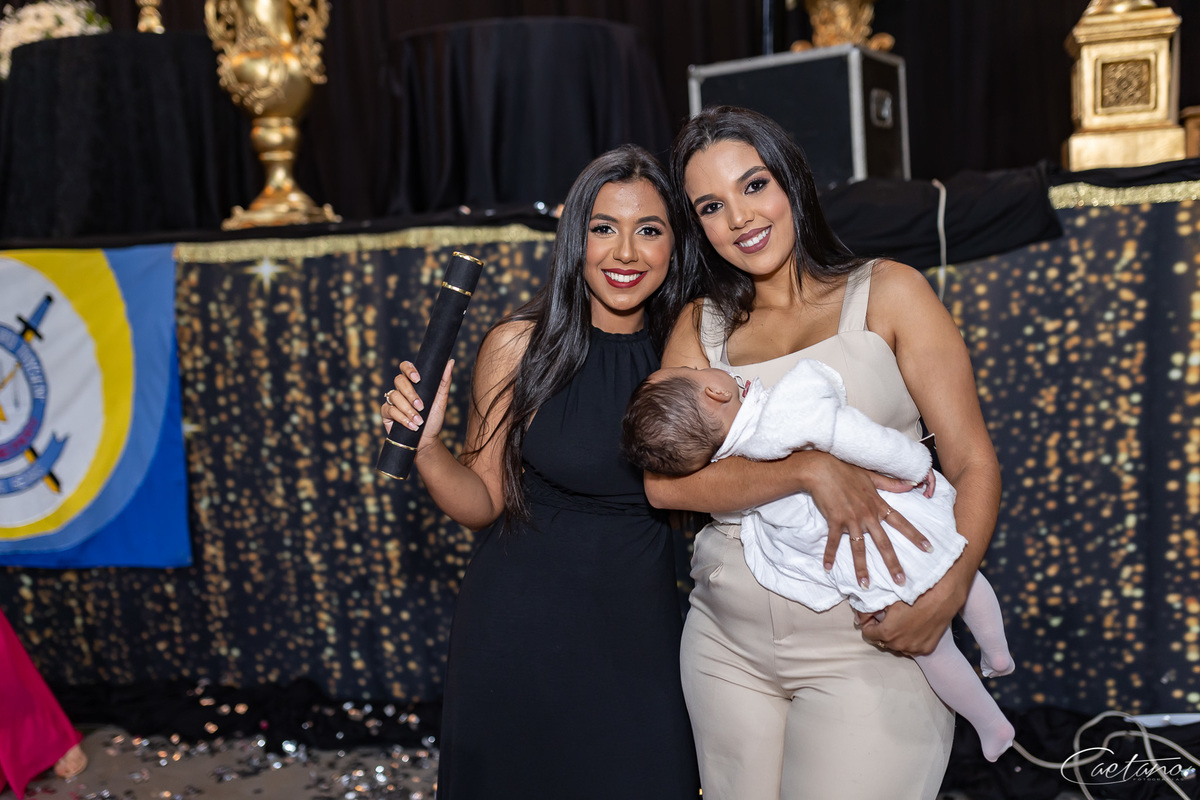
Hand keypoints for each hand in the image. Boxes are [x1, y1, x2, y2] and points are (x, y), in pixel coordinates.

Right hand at [381, 359, 454, 453]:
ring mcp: (392, 401)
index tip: (418, 379)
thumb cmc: (433, 419)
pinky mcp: (386, 413)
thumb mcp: (441, 400)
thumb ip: (444, 381)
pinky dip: (402, 418)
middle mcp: (401, 389)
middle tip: (421, 406)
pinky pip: (390, 410)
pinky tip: (412, 426)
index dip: (409, 369)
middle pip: (399, 380)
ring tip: (419, 421)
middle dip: (411, 394)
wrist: (426, 441)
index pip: (405, 367)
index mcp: (413, 383)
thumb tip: (451, 361)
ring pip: (394, 396)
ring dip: (408, 409)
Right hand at [800, 452, 932, 590]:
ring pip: (859, 548)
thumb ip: (891, 484)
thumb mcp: (871, 476)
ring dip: (862, 568)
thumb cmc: (846, 470)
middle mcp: (867, 515)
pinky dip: (830, 555)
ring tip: (865, 585)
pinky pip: (834, 541)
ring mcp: (851, 519)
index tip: (929, 548)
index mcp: (878, 505)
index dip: (915, 536)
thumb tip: (911, 484)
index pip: (901, 523)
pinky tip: (827, 568)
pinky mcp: (835, 521)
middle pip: (883, 543)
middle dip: (893, 563)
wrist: (822, 468)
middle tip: (901, 581)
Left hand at [856, 570, 964, 654]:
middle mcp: (899, 645)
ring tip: (903, 623)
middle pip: (882, 641)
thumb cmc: (912, 596)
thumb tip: (858, 619)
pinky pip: (913, 647)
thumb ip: (868, 611)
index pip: (868, 634)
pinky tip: (914, 628)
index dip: (869, 624)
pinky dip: (911, 640)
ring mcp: (913, 649)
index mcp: (887, 633)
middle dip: (883, 631)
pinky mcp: (926, 649)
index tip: (875, 617)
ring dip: (897, 637)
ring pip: (898, 646)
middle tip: (889, 618)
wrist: (940, 599)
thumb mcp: (887, 600)